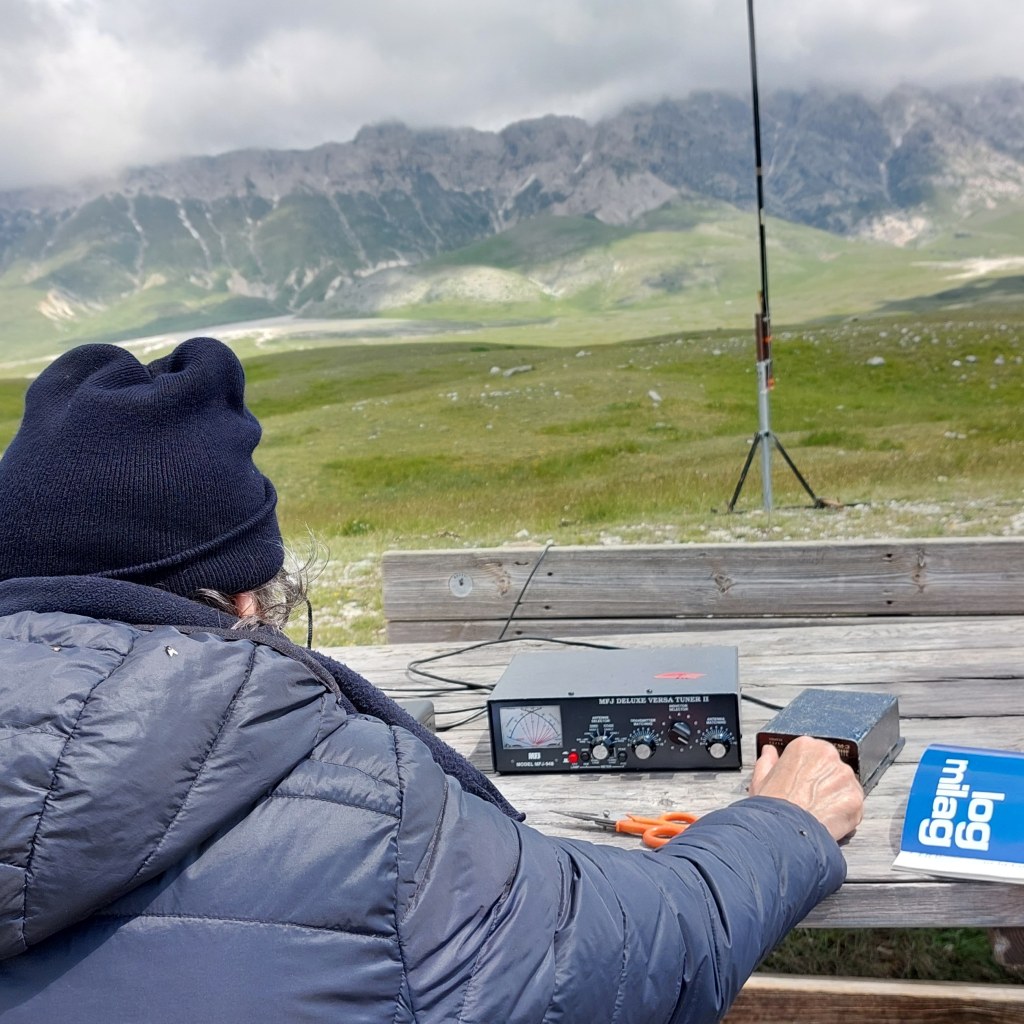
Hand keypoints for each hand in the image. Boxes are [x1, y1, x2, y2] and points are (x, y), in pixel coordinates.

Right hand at [748, 735, 864, 841]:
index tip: (805, 780)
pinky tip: (829, 820)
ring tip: (819, 811)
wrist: (784, 833)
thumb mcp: (760, 779)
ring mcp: (844, 777)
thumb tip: (770, 753)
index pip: (815, 752)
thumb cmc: (773, 807)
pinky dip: (846, 815)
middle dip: (825, 782)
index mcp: (805, 746)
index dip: (808, 769)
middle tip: (811, 798)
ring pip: (846, 786)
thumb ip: (768, 760)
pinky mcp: (856, 799)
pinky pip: (855, 806)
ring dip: (837, 798)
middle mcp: (828, 757)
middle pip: (833, 768)